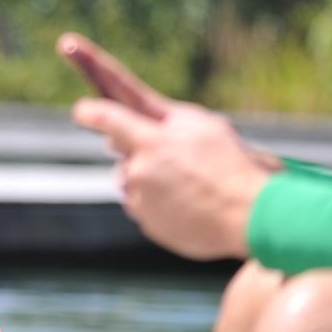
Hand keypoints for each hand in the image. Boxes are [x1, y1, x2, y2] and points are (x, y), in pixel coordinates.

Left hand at [59, 32, 269, 260]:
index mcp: (153, 140)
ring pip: (133, 179)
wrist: (250, 215)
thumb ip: (166, 120)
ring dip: (151, 177)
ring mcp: (141, 198)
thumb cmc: (232, 164)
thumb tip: (135, 126)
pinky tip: (189, 202)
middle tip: (172, 153)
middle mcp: (140, 168)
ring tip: (190, 183)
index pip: (108, 117)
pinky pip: (144, 204)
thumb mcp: (204, 126)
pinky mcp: (147, 222)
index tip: (81, 109)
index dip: (90, 112)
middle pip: (123, 151)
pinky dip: (160, 201)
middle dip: (138, 147)